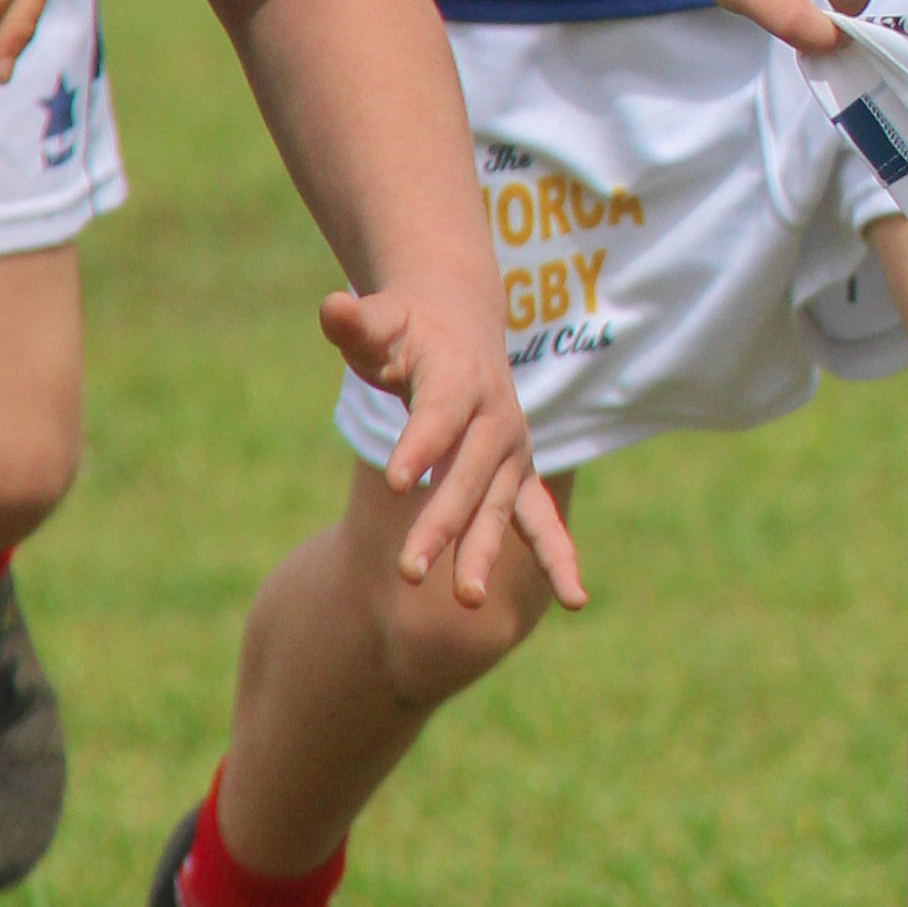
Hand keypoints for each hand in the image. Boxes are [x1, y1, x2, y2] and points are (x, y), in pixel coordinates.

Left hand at [317, 279, 585, 613]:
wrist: (462, 326)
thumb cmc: (408, 330)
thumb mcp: (379, 322)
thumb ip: (355, 323)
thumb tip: (331, 306)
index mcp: (458, 377)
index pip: (439, 415)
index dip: (420, 444)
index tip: (395, 482)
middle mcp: (495, 418)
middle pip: (467, 476)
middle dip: (440, 522)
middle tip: (408, 569)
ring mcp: (512, 453)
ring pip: (497, 507)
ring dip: (481, 551)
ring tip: (465, 598)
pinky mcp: (519, 479)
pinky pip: (542, 522)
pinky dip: (560, 558)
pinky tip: (576, 600)